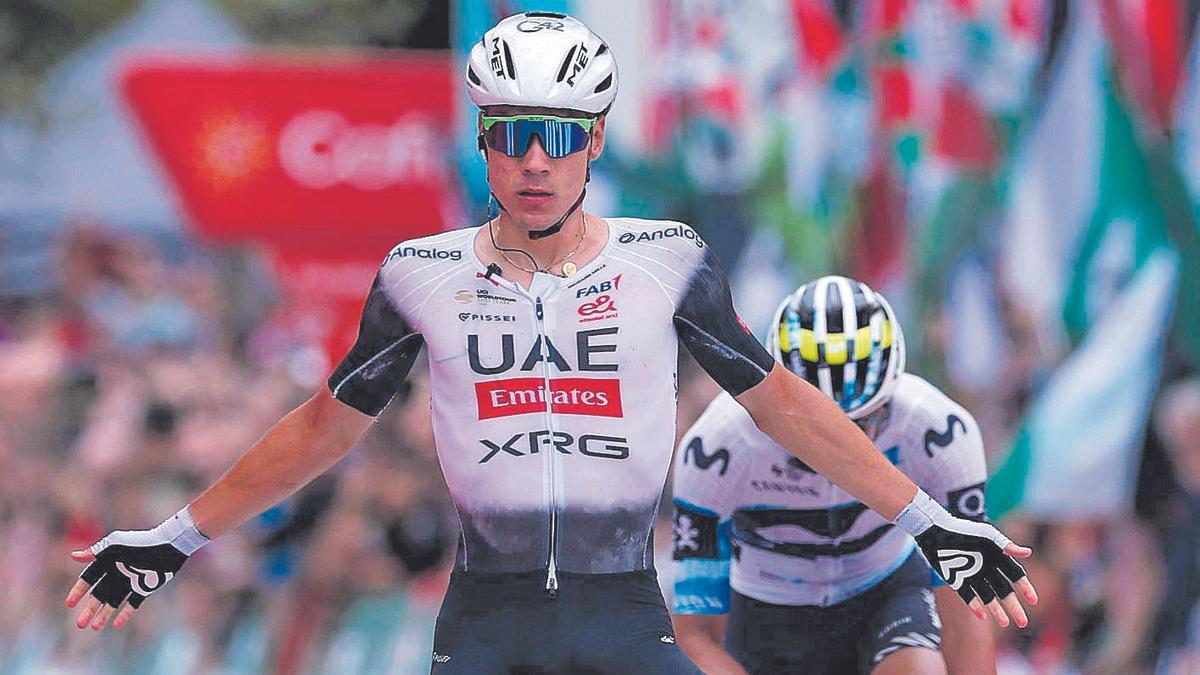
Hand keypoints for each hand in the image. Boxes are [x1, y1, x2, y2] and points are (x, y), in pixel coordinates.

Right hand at [64, 507, 207, 630]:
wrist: (169, 546)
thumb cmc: (141, 542)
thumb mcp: (116, 545)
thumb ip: (96, 551)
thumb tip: (73, 556)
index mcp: (108, 561)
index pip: (88, 578)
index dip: (78, 591)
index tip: (70, 604)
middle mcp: (117, 573)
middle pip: (99, 594)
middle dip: (89, 609)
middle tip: (80, 625)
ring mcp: (131, 581)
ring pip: (114, 602)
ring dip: (104, 614)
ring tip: (95, 627)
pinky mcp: (145, 587)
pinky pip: (133, 603)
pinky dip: (125, 613)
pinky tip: (116, 624)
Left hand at [914, 519, 1037, 628]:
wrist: (935, 531)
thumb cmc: (963, 530)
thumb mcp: (986, 536)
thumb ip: (1006, 545)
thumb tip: (1028, 553)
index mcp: (997, 557)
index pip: (1016, 576)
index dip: (1025, 588)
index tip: (1033, 601)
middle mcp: (987, 569)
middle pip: (1004, 591)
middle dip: (1014, 606)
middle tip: (1023, 622)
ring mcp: (973, 576)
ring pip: (989, 597)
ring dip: (997, 610)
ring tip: (1006, 623)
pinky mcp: (958, 580)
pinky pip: (969, 597)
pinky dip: (976, 606)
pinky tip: (983, 616)